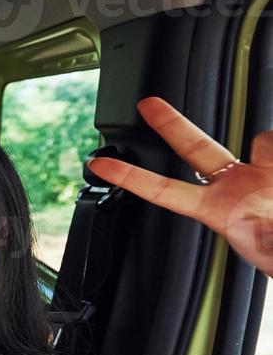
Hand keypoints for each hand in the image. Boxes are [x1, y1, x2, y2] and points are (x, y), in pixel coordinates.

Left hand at [87, 96, 272, 275]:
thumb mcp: (270, 251)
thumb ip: (265, 241)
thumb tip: (258, 231)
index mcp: (216, 210)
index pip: (164, 192)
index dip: (131, 178)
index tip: (99, 166)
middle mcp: (233, 186)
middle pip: (196, 148)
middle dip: (170, 124)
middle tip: (146, 103)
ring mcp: (259, 174)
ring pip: (261, 144)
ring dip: (269, 148)